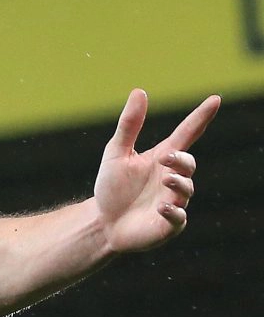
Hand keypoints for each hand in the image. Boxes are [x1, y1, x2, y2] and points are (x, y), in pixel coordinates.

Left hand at [94, 89, 219, 255]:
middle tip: (166, 158)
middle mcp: (172, 178)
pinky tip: (163, 207)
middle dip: (181, 160)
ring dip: (178, 182)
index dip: (201, 117)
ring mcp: (173, 201)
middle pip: (188, 163)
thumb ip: (129, 126)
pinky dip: (174, 211)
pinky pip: (179, 218)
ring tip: (165, 178)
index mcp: (163, 158)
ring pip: (186, 189)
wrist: (102, 223)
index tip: (214, 100)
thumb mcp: (116, 154)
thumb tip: (139, 91)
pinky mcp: (168, 224)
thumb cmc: (112, 188)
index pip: (188, 133)